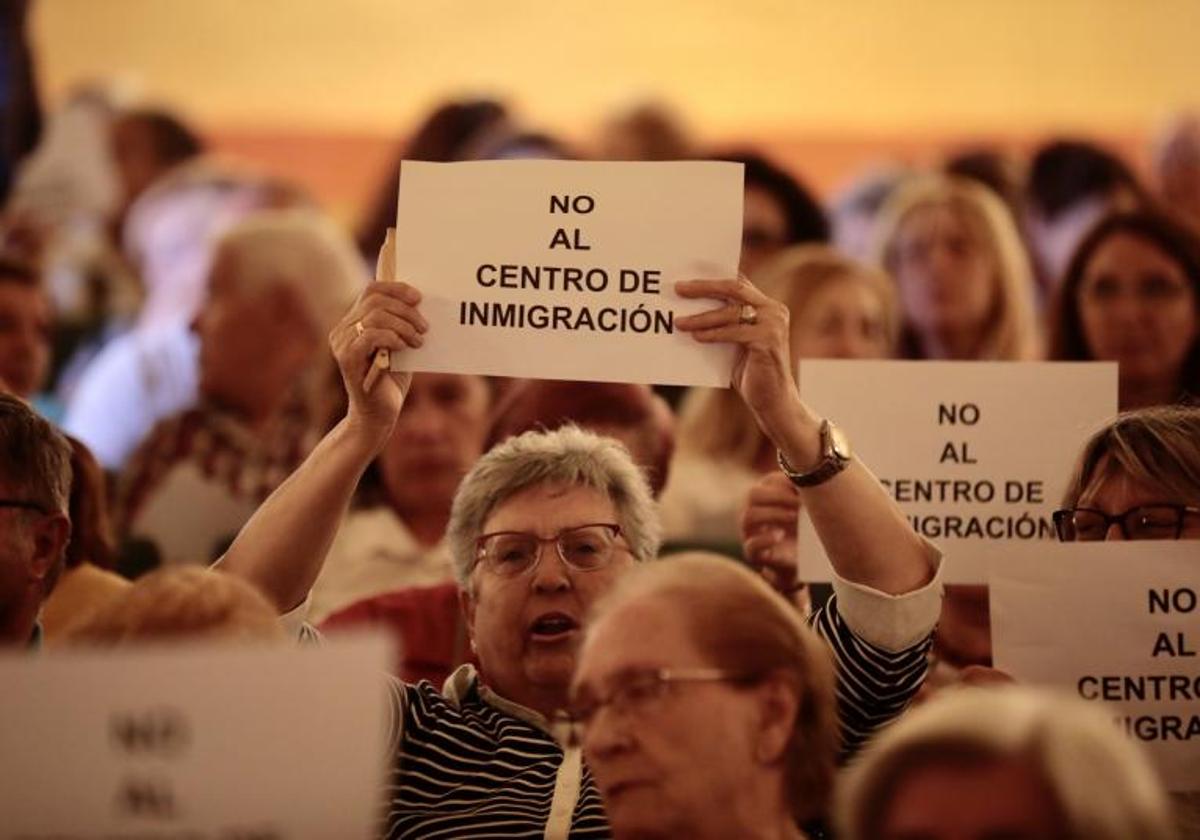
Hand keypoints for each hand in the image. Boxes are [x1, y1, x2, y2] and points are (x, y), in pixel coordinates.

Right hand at [329, 230, 425, 450]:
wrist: (379, 416)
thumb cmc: (391, 381)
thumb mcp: (401, 346)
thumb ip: (403, 324)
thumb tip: (422, 301)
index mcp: (353, 322)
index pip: (372, 289)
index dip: (396, 287)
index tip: (419, 297)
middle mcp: (342, 329)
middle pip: (375, 298)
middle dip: (406, 309)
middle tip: (424, 326)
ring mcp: (342, 344)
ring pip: (376, 315)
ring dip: (404, 325)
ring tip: (419, 340)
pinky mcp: (348, 359)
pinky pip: (372, 335)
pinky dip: (394, 337)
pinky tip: (408, 347)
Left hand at [674, 277, 803, 441]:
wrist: (772, 400)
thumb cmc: (750, 370)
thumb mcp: (735, 341)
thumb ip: (723, 323)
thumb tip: (687, 309)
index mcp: (766, 305)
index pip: (738, 281)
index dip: (712, 276)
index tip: (686, 275)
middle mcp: (773, 310)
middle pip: (734, 288)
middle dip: (703, 286)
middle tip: (678, 288)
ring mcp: (773, 324)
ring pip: (731, 311)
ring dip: (701, 316)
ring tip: (678, 322)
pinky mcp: (768, 341)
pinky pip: (734, 333)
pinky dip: (713, 334)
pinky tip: (695, 336)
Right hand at [740, 471, 801, 593]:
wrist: (801, 564)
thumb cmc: (805, 531)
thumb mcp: (808, 512)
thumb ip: (808, 495)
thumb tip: (817, 480)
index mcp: (766, 497)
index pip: (769, 481)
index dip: (786, 482)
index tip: (804, 489)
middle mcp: (753, 511)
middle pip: (754, 494)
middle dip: (778, 496)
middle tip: (799, 502)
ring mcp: (750, 532)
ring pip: (749, 516)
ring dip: (773, 514)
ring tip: (794, 517)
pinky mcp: (754, 554)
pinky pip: (751, 545)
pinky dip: (764, 539)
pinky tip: (779, 536)